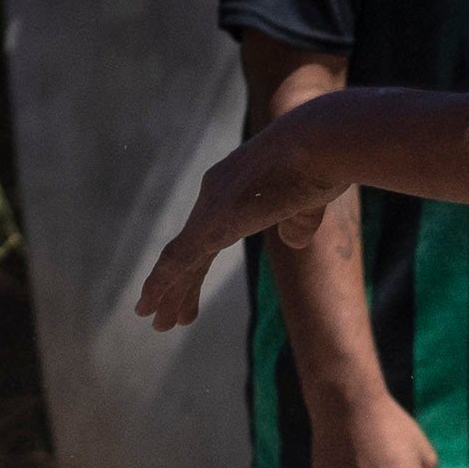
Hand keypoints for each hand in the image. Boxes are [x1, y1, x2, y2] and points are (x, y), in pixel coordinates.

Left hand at [141, 95, 382, 333]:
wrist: (318, 144)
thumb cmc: (323, 163)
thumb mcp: (310, 199)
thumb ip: (299, 222)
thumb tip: (292, 241)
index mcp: (235, 185)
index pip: (208, 234)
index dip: (198, 265)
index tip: (190, 292)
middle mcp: (215, 193)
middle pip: (190, 248)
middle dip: (179, 284)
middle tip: (166, 316)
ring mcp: (210, 208)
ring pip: (179, 260)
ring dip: (167, 293)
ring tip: (157, 323)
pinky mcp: (211, 224)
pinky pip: (177, 260)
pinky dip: (160, 284)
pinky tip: (145, 305)